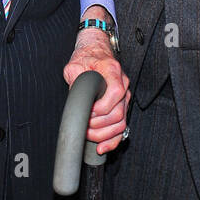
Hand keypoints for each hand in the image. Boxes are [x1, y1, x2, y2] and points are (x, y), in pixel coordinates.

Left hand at [64, 29, 129, 154]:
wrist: (96, 51)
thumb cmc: (86, 57)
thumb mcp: (74, 64)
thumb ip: (74, 78)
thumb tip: (74, 95)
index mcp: (113, 72)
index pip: (115, 94)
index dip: (101, 108)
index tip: (87, 112)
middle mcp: (123, 85)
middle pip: (118, 113)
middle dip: (98, 125)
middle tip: (84, 126)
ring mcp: (124, 97)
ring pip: (121, 124)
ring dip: (103, 135)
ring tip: (88, 135)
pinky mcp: (122, 106)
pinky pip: (122, 128)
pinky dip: (112, 141)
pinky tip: (102, 147)